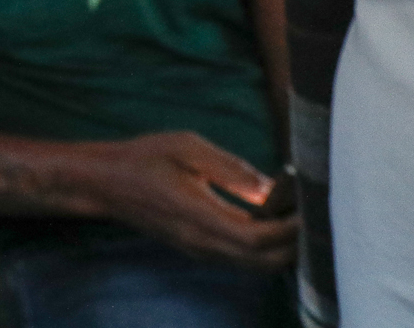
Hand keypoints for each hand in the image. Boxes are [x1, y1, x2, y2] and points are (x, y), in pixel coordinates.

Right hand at [77, 131, 297, 269]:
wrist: (105, 183)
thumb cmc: (143, 157)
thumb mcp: (185, 146)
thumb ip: (229, 167)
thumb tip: (269, 189)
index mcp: (197, 214)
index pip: (256, 239)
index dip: (288, 228)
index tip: (307, 205)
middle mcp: (201, 241)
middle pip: (264, 261)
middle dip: (294, 243)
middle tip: (308, 210)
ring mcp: (199, 250)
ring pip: (256, 266)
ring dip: (282, 248)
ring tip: (292, 215)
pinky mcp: (199, 250)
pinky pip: (242, 261)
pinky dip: (265, 249)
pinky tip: (270, 222)